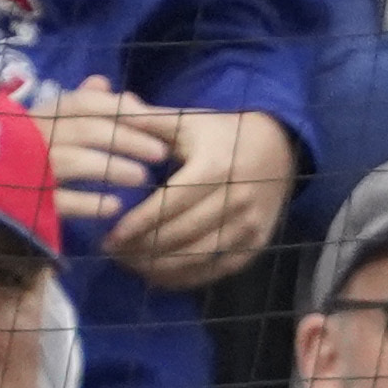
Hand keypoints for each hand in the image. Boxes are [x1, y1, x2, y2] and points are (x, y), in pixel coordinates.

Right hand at [36, 74, 171, 225]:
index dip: (118, 108)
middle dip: (128, 139)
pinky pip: (60, 200)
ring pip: (74, 162)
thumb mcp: (49, 123)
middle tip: (162, 152)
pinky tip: (115, 206)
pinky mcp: (27, 199)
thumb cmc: (27, 149)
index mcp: (45, 115)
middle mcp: (37, 135)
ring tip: (142, 177)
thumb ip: (79, 105)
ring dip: (112, 167)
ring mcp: (30, 166)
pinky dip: (89, 203)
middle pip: (87, 131)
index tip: (152, 118)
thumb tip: (103, 82)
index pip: (83, 103)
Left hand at [103, 108, 291, 291]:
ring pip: (199, 255)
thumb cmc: (221, 134)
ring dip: (161, 266)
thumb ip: (147, 121)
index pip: (170, 204)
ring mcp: (250, 224)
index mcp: (215, 167)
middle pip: (182, 234)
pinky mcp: (257, 242)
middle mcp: (237, 198)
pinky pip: (218, 268)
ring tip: (131, 265)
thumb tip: (109, 109)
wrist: (278, 146)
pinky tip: (160, 276)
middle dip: (143, 248)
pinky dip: (187, 278)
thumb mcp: (187, 121)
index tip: (111, 237)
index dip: (139, 224)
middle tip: (113, 253)